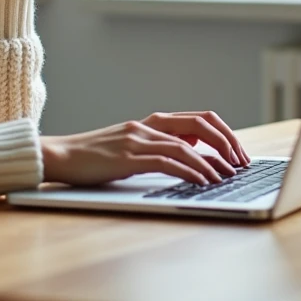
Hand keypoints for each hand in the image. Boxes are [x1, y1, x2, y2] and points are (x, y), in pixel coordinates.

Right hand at [39, 112, 250, 186]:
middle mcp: (147, 126)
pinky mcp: (127, 157)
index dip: (223, 134)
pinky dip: (189, 171)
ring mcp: (137, 140)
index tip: (237, 154)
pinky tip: (202, 181)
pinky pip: (167, 161)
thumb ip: (159, 145)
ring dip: (211, 162)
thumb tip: (192, 151)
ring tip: (227, 177)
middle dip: (225, 143)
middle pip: (199, 125)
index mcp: (150, 123)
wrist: (59, 156)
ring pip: (185, 145)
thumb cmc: (93, 157)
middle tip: (240, 163)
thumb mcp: (131, 147)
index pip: (198, 119)